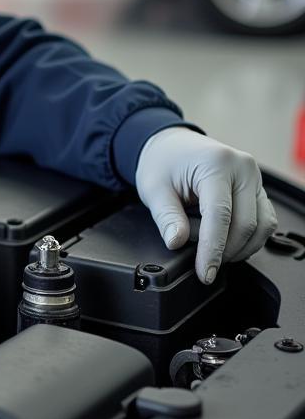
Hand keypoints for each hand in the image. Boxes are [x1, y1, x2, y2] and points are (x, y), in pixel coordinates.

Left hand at [134, 127, 277, 284]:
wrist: (171, 146)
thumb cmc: (162, 162)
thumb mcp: (154, 189)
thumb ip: (166, 217)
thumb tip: (176, 242)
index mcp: (217, 163)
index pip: (220, 215)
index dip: (213, 248)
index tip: (206, 272)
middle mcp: (243, 168)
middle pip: (246, 224)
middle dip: (225, 250)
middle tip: (201, 258)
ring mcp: (255, 178)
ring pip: (262, 226)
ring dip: (239, 247)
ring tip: (210, 245)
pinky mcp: (257, 189)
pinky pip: (264, 221)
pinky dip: (248, 238)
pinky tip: (225, 240)